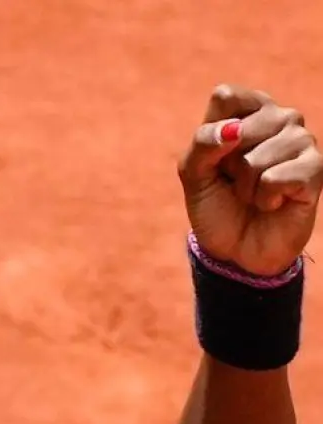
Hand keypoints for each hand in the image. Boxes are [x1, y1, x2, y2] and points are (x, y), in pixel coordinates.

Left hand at [179, 84, 322, 276]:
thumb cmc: (216, 204)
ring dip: (246, 187)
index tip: (215, 157)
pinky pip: (278, 178)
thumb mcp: (192, 174)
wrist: (235, 247)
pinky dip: (265, 198)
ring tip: (253, 194)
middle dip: (227, 166)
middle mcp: (281, 118)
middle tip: (235, 181)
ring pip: (257, 158)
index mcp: (248, 110)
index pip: (227, 95)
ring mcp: (302, 141)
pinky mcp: (317, 168)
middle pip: (240, 129)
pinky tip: (272, 203)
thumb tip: (233, 130)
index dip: (211, 133)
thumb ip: (203, 143)